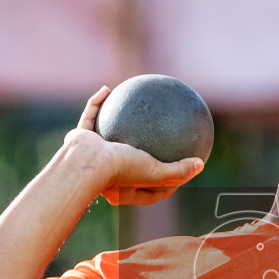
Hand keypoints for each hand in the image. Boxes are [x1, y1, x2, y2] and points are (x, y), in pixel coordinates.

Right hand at [68, 86, 203, 205]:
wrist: (85, 163)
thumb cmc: (121, 170)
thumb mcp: (156, 173)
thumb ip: (178, 171)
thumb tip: (199, 165)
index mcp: (123, 190)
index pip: (150, 189)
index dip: (167, 182)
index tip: (181, 170)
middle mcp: (106, 174)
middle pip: (127, 161)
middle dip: (139, 151)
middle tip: (157, 139)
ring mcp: (91, 156)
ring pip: (103, 134)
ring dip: (114, 121)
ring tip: (129, 106)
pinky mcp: (79, 138)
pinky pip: (90, 116)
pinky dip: (97, 103)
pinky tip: (108, 89)